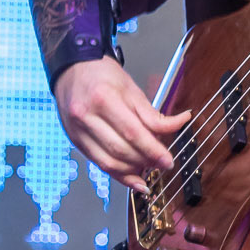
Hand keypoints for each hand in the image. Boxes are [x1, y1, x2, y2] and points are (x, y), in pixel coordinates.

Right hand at [54, 58, 190, 191]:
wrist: (72, 69)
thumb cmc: (102, 75)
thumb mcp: (131, 88)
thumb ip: (152, 113)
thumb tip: (177, 125)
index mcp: (103, 98)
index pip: (132, 132)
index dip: (153, 150)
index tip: (167, 160)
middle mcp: (86, 116)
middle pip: (121, 150)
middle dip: (145, 161)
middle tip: (162, 164)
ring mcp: (77, 130)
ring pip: (109, 162)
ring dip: (133, 171)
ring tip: (149, 169)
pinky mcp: (75, 141)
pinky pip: (99, 164)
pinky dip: (119, 175)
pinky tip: (134, 180)